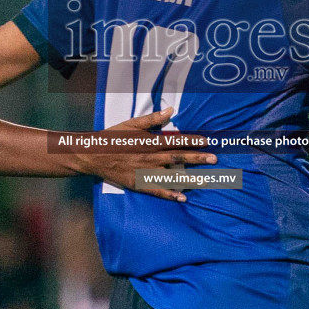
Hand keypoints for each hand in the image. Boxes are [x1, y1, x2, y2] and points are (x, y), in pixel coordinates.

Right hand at [73, 108, 216, 201]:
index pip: (176, 140)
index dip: (193, 141)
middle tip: (214, 159)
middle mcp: (150, 157)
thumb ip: (153, 119)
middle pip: (178, 158)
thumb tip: (171, 110)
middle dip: (197, 158)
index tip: (207, 141)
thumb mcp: (132, 124)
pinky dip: (170, 194)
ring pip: (171, 175)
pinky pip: (156, 190)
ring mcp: (144, 172)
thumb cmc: (113, 137)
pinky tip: (183, 197)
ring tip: (206, 180)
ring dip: (190, 178)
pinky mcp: (138, 183)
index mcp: (150, 141)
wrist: (93, 155)